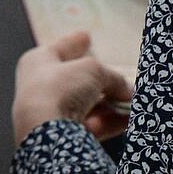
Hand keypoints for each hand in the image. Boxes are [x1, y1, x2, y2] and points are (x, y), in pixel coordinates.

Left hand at [12, 31, 132, 145]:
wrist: (45, 132)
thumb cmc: (59, 88)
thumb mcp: (93, 70)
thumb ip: (112, 77)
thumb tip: (126, 89)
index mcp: (38, 62)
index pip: (60, 48)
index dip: (75, 42)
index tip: (86, 35)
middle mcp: (41, 87)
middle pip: (77, 80)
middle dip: (103, 81)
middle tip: (123, 79)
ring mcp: (51, 113)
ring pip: (87, 105)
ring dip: (112, 104)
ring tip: (134, 101)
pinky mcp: (63, 137)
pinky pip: (92, 126)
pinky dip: (111, 122)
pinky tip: (130, 120)